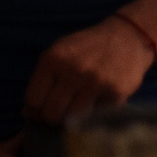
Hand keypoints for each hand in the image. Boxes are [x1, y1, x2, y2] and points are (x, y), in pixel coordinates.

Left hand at [22, 17, 154, 124]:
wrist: (129, 36)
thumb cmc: (89, 48)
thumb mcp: (61, 53)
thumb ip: (43, 79)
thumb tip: (28, 113)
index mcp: (54, 59)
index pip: (33, 100)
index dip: (35, 111)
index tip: (42, 112)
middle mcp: (73, 70)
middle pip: (51, 113)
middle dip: (52, 118)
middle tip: (60, 113)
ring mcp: (96, 82)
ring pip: (73, 119)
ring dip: (74, 118)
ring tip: (79, 108)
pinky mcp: (116, 92)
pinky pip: (96, 116)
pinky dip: (95, 114)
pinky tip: (98, 101)